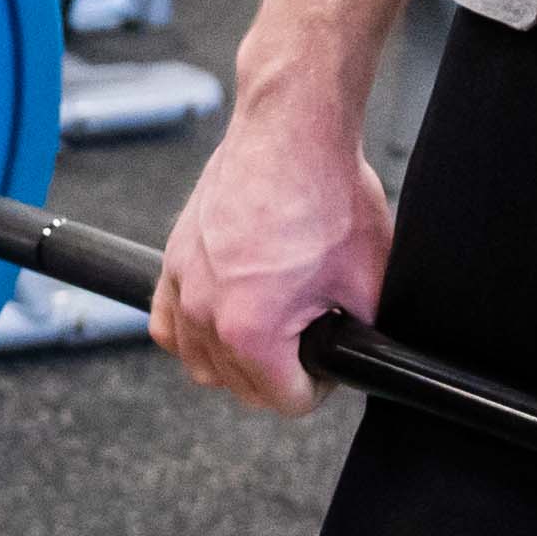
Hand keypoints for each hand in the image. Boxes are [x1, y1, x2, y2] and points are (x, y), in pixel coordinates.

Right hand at [150, 88, 388, 414]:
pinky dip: (194, 332)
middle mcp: (206, 314)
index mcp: (251, 331)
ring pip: (200, 364)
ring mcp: (183, 287)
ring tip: (273, 329)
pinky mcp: (174, 261)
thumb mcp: (367, 282)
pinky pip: (168, 325)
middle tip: (312, 335)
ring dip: (236, 360)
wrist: (291, 133)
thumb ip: (360, 339)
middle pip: (241, 389)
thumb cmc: (327, 195)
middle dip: (280, 374)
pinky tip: (224, 318)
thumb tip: (363, 363)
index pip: (286, 402)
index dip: (321, 385)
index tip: (332, 355)